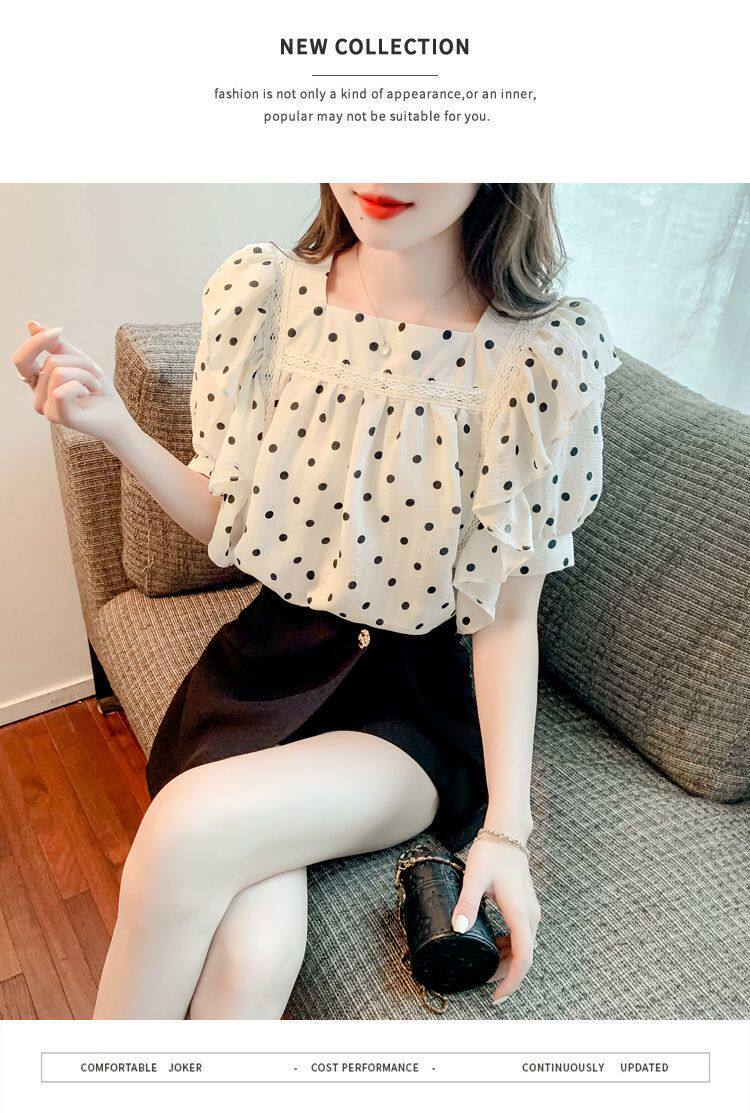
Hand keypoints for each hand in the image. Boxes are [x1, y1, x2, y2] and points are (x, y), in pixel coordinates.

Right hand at [12, 320, 130, 446]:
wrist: (116, 413)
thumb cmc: (97, 389)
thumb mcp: (78, 360)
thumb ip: (56, 345)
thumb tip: (32, 324)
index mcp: (39, 383)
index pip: (22, 360)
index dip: (36, 342)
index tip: (58, 331)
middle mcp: (39, 398)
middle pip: (51, 362)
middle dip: (79, 361)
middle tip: (94, 373)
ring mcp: (47, 410)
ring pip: (58, 373)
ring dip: (85, 374)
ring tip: (94, 385)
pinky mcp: (59, 418)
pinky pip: (62, 390)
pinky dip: (83, 385)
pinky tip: (89, 393)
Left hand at [451, 836, 540, 1003]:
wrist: (507, 833)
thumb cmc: (492, 854)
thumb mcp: (474, 878)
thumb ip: (466, 904)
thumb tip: (458, 929)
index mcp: (519, 912)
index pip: (523, 957)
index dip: (512, 981)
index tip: (496, 995)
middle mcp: (530, 915)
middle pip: (523, 956)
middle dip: (505, 974)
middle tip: (482, 982)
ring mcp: (530, 911)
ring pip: (523, 947)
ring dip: (506, 961)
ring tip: (484, 966)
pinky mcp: (526, 907)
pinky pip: (521, 936)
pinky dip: (509, 947)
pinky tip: (493, 946)